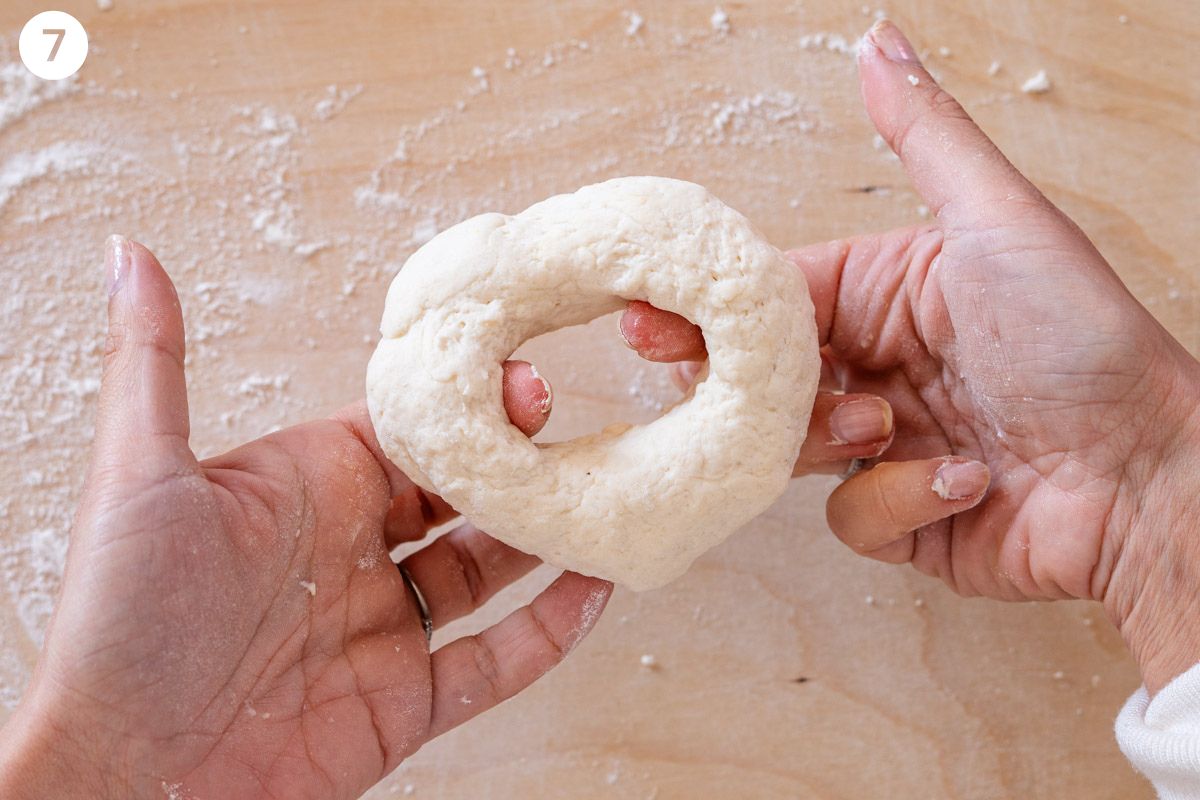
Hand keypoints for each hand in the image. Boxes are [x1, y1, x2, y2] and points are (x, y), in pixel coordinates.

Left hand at [0, 239, 609, 799]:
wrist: (125, 776)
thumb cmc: (118, 622)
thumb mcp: (139, 474)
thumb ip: (151, 362)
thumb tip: (130, 253)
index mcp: (306, 488)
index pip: (408, 430)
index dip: (469, 405)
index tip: (527, 383)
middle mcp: (352, 552)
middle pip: (461, 495)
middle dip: (520, 466)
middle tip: (581, 440)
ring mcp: (383, 629)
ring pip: (489, 573)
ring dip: (547, 541)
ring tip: (603, 503)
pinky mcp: (404, 704)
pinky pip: (494, 663)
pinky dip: (549, 633)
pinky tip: (593, 591)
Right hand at [621, 20, 1199, 692]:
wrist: (1148, 479)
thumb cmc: (1085, 341)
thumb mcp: (997, 220)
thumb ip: (924, 135)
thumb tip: (877, 37)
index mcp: (887, 294)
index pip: (771, 301)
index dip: (709, 313)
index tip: (652, 322)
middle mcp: (878, 367)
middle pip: (762, 380)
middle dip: (747, 387)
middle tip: (724, 386)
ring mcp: (885, 446)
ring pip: (788, 450)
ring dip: (833, 438)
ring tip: (893, 425)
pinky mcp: (900, 519)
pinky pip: (848, 516)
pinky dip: (901, 499)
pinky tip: (967, 479)